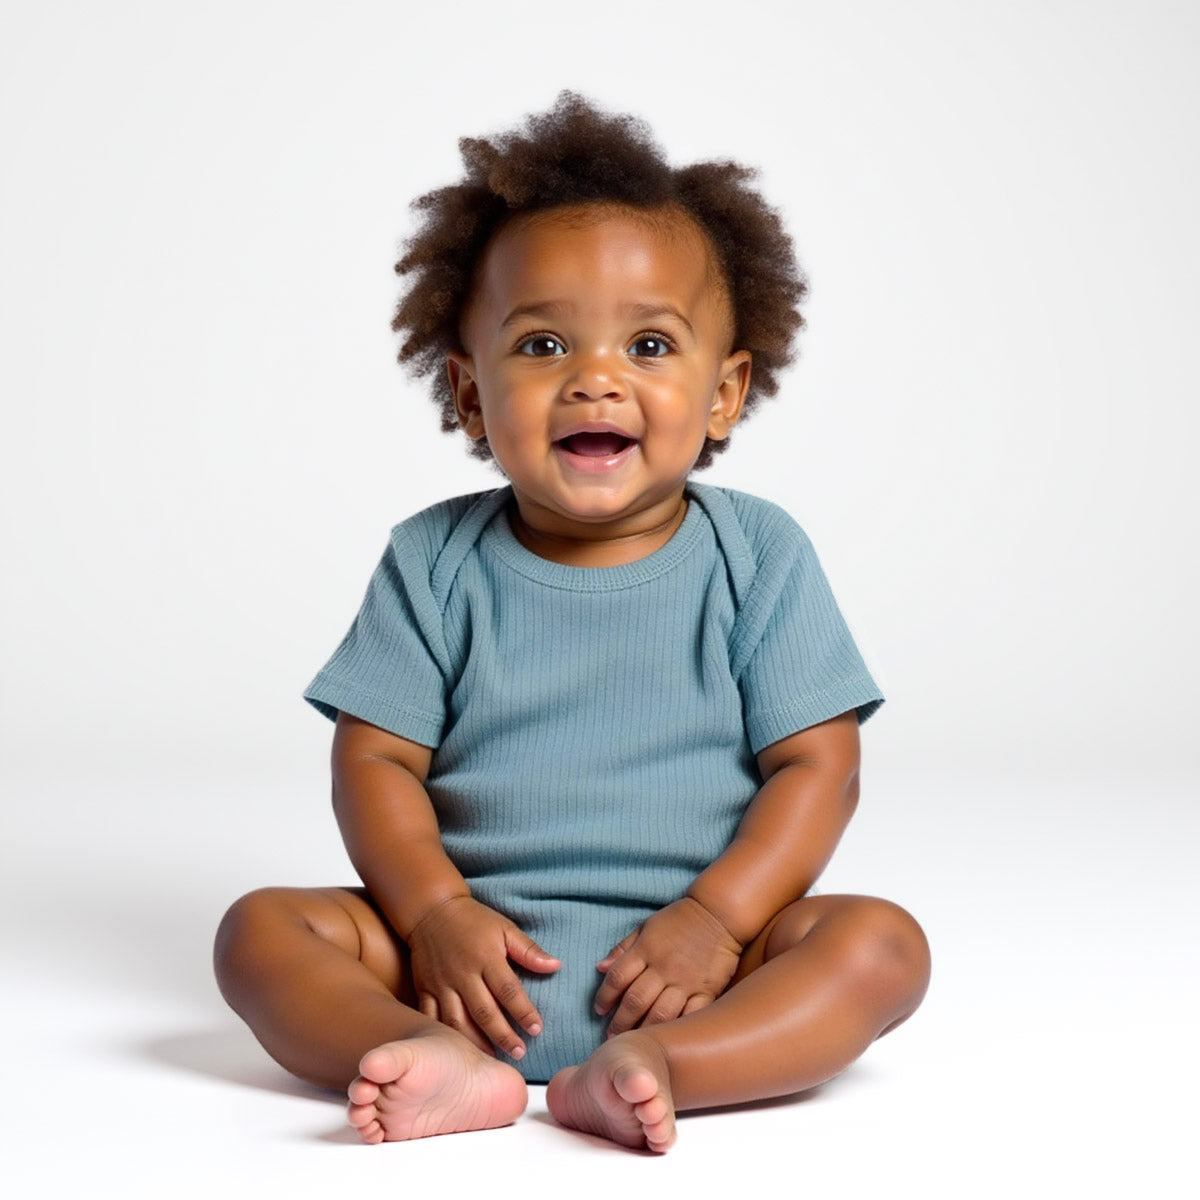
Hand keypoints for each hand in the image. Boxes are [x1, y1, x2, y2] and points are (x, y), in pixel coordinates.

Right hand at [405, 895, 559, 1058]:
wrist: (431, 910)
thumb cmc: (473, 920)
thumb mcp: (504, 928)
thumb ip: (528, 950)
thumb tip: (556, 966)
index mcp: (486, 957)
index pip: (509, 990)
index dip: (524, 1012)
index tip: (538, 1029)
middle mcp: (463, 974)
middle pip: (485, 1012)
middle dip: (503, 1035)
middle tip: (520, 1053)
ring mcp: (442, 984)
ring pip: (457, 1021)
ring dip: (476, 1042)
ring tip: (492, 1058)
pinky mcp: (425, 990)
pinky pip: (431, 1018)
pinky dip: (444, 1037)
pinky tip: (456, 1051)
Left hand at [593, 897, 742, 1035]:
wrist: (719, 913)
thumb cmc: (679, 919)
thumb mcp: (646, 926)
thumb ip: (623, 948)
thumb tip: (600, 968)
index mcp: (646, 950)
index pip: (617, 977)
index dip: (604, 996)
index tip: (599, 1010)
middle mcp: (663, 968)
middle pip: (636, 1000)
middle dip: (620, 1022)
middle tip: (612, 1036)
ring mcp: (686, 981)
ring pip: (660, 1013)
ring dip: (645, 1030)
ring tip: (635, 1041)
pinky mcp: (706, 991)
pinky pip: (690, 1016)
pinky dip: (678, 1029)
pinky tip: (668, 1039)